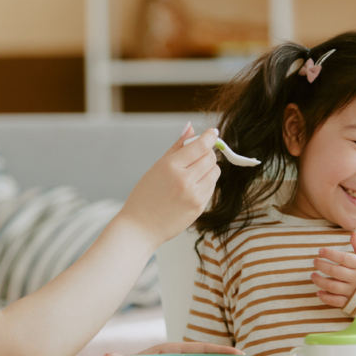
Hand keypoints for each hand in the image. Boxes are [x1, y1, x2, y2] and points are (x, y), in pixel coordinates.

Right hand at [114, 124, 220, 249]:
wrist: (140, 227)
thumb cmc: (144, 196)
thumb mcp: (157, 167)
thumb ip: (176, 147)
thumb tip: (190, 128)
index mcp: (171, 166)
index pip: (201, 145)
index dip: (210, 136)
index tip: (213, 133)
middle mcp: (185, 180)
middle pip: (211, 158)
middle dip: (207, 153)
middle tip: (198, 155)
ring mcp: (194, 195)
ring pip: (215, 172)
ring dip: (209, 168)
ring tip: (194, 172)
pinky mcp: (199, 207)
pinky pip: (212, 188)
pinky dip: (206, 183)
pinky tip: (191, 187)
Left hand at [311, 231, 355, 307]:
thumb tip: (353, 233)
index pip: (343, 258)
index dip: (330, 254)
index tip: (321, 251)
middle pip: (334, 272)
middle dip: (322, 265)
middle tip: (315, 261)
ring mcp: (353, 292)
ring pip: (332, 287)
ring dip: (319, 281)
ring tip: (313, 275)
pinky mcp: (351, 303)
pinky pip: (336, 302)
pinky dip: (326, 298)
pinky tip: (318, 292)